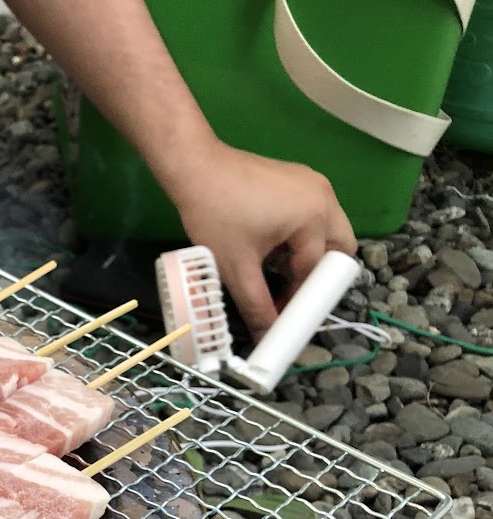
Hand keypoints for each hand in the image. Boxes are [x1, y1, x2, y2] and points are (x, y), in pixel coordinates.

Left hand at [165, 142, 356, 338]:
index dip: (301, 298)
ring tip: (272, 269)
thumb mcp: (236, 267)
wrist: (194, 168)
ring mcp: (314, 183)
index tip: (283, 314)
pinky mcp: (299, 178)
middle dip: (318, 275)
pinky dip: (298, 236)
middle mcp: (325, 196)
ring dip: (306, 255)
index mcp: (315, 216)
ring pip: (326, 231)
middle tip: (290, 292)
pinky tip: (268, 245)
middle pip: (339, 247)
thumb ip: (256, 305)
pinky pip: (311, 214)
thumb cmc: (215, 215)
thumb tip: (266, 335)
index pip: (318, 270)